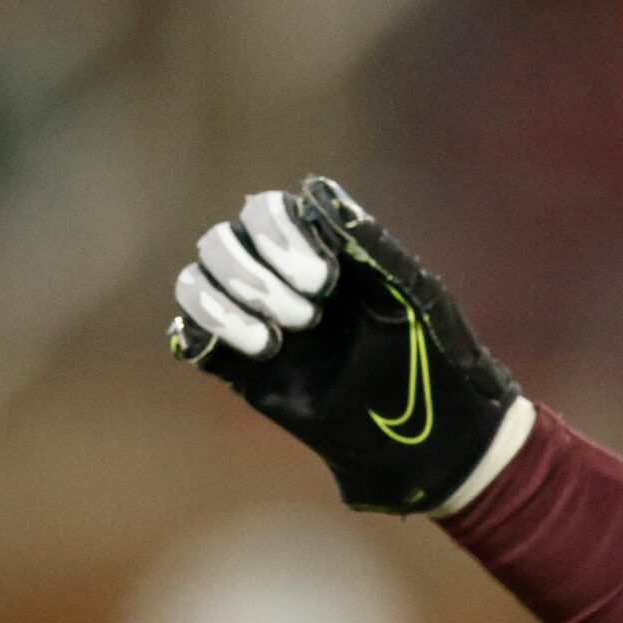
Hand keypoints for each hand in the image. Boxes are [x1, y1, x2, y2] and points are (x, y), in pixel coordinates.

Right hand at [170, 178, 524, 513]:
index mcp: (320, 251)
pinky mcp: (240, 366)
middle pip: (219, 242)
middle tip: (310, 317)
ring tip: (275, 341)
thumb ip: (365, 241)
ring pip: (195, 282)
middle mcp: (279, 278)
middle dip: (255, 277)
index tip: (326, 281)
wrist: (429, 433)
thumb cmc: (432, 353)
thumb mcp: (411, 293)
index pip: (264, 211)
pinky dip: (203, 332)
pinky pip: (189, 334)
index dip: (280, 236)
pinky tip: (256, 351)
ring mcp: (256, 320)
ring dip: (225, 305)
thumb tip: (315, 188)